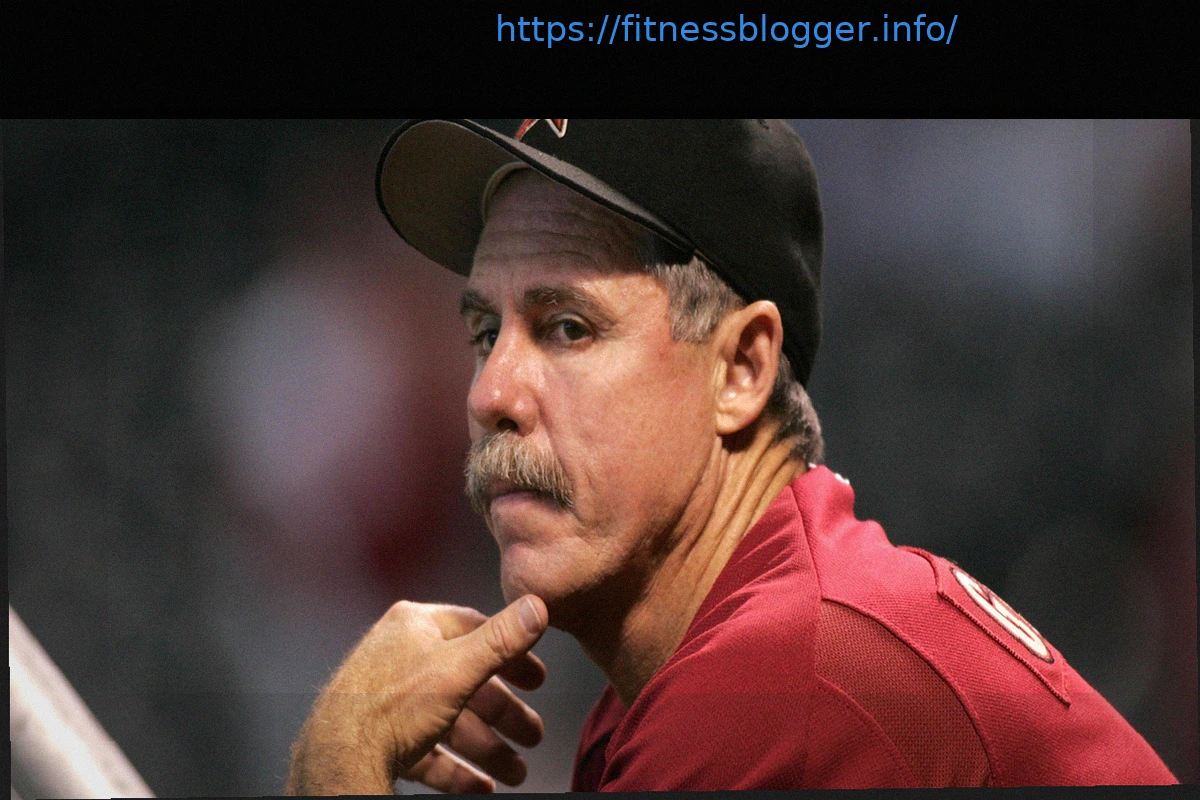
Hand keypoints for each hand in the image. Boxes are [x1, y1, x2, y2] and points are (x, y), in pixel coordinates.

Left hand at [286, 595, 548, 794]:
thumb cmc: (391, 705)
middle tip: (531, 734)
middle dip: (504, 715)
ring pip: (450, 721)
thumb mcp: (459, 668)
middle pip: (466, 683)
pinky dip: (456, 768)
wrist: (338, 758)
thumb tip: (536, 605)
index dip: (511, 655)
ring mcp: (389, 697)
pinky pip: (428, 750)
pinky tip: (479, 785)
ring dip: (487, 748)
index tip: (536, 679)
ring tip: (513, 771)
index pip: (475, 629)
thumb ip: (501, 640)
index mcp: (415, 626)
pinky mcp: (381, 734)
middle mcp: (400, 655)